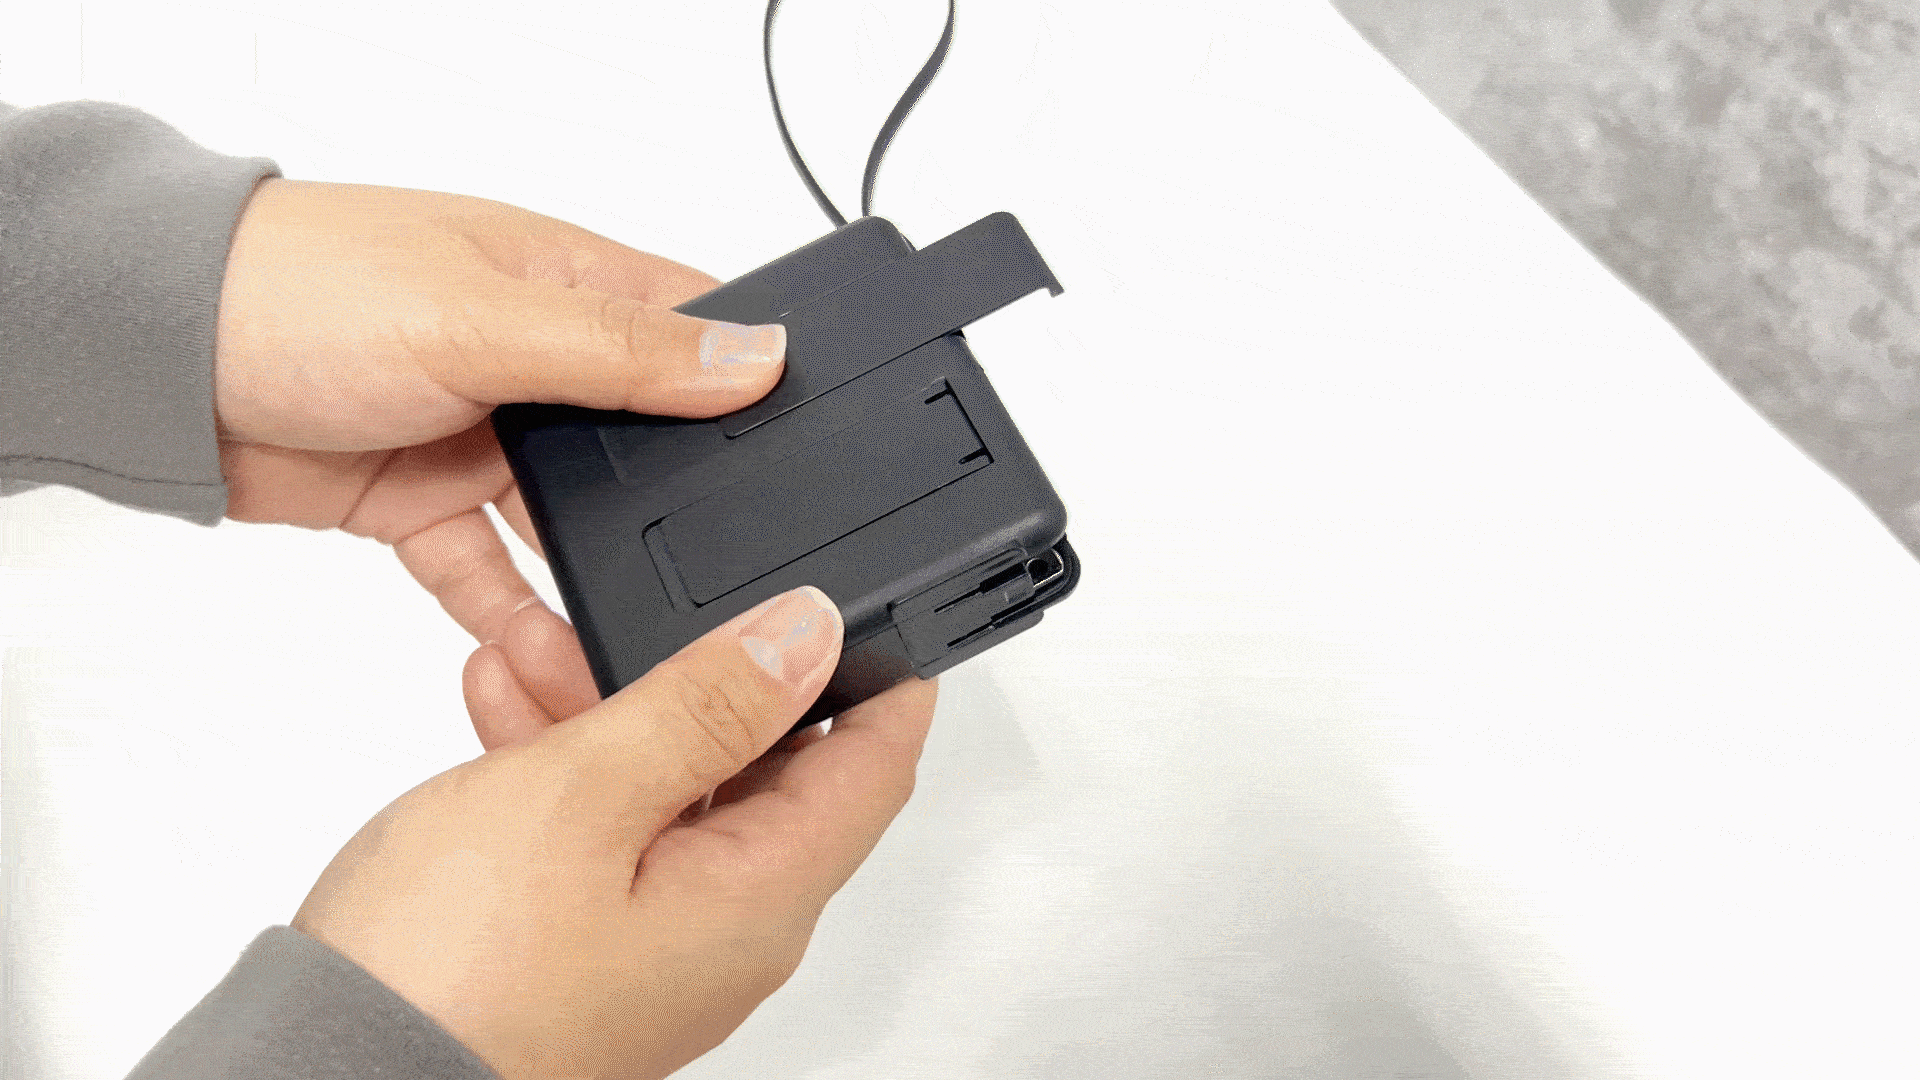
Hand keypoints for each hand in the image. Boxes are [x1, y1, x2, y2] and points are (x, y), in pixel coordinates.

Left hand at [213, 177, 784, 653]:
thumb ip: (619, 351)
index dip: (756, 386)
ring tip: (644, 639)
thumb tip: (757, 358)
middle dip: (685, 508)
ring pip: (572, 526)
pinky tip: (551, 661)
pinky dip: (516, 619)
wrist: (153, 362)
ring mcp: (481, 436)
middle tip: (735, 579)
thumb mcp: (481, 316)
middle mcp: (537, 359)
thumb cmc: (299, 290)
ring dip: (600, 578)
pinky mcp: (425, 503)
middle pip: (646, 446)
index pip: (696, 331)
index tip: (811, 458)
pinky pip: (492, 575)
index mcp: (566, 283)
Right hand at [292, 585, 939, 1079]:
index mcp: (763, 898)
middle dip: (707, 671)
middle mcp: (727, 931)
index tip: (871, 601)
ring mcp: (655, 944)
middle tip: (647, 601)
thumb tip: (806, 636)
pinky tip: (503, 704)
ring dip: (613, 704)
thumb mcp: (586, 791)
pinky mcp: (586, 949)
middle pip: (766, 770)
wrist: (321, 1076)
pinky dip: (565, 764)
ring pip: (668, 790)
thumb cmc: (451, 972)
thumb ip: (704, 704)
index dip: (884, 675)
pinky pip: (604, 833)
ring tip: (532, 642)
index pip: (875, 767)